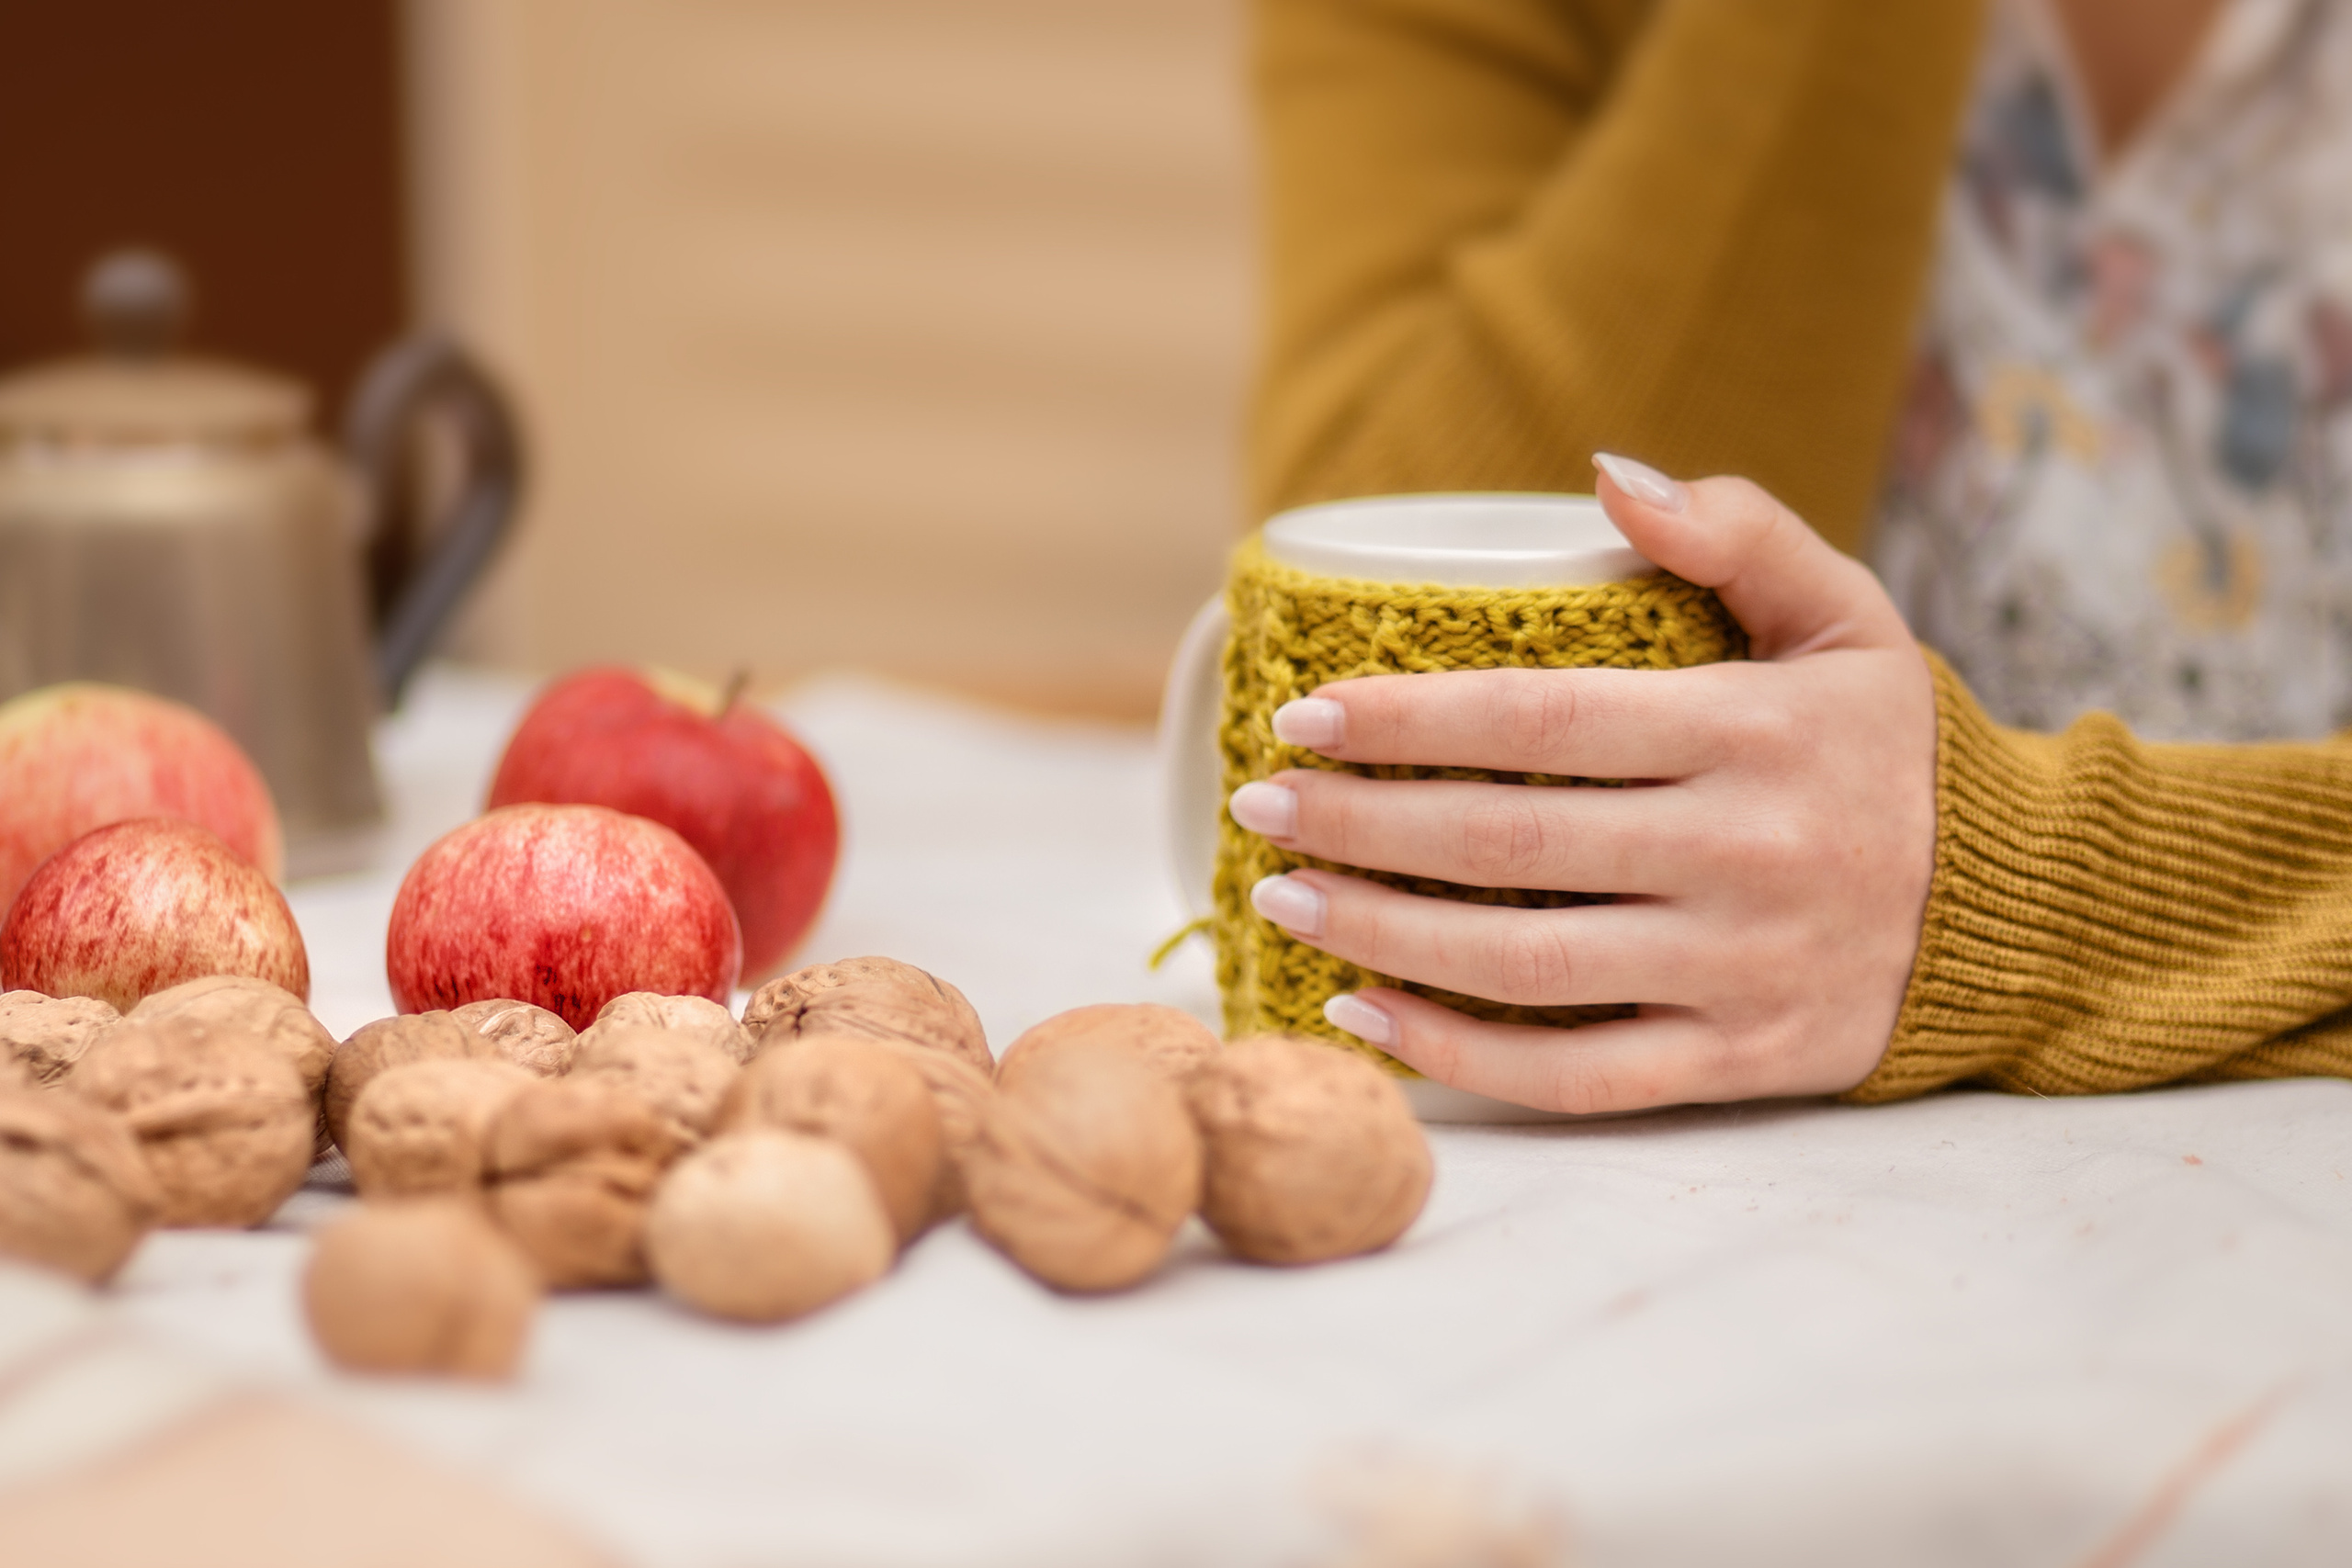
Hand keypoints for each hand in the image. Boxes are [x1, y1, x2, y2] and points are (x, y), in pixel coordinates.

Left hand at [1230, 456, 1937, 1112]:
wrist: (2017, 910)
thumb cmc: (1895, 749)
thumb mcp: (1847, 616)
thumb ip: (1740, 533)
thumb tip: (1608, 473)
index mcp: (1757, 732)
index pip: (1545, 721)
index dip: (1411, 719)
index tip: (1307, 714)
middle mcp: (1746, 853)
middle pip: (1509, 843)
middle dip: (1362, 822)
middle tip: (1256, 802)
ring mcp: (1739, 969)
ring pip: (1525, 965)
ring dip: (1382, 936)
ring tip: (1282, 897)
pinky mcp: (1737, 1060)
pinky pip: (1577, 1075)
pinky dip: (1459, 1059)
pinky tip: (1361, 1019)